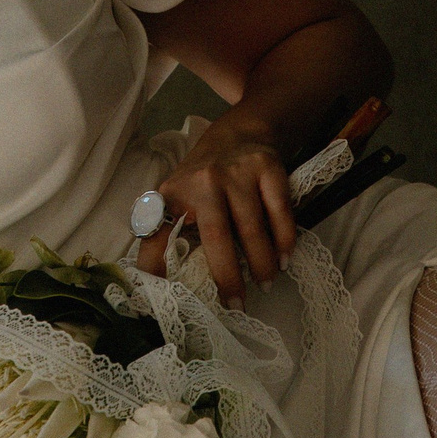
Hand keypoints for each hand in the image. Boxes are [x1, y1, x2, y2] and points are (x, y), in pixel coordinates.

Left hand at [135, 131, 297, 308]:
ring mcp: (238, 173)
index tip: (171, 298)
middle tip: (237, 304)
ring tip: (265, 284)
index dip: (159, 265)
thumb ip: (164, 237)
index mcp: (174, 193)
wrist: (238, 134)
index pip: (160, 232)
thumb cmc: (203, 180)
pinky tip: (283, 259)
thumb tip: (152, 285)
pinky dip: (284, 240)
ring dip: (261, 264)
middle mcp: (204, 181)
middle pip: (216, 236)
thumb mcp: (176, 200)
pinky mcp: (267, 168)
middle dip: (228, 276)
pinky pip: (280, 212)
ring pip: (252, 228)